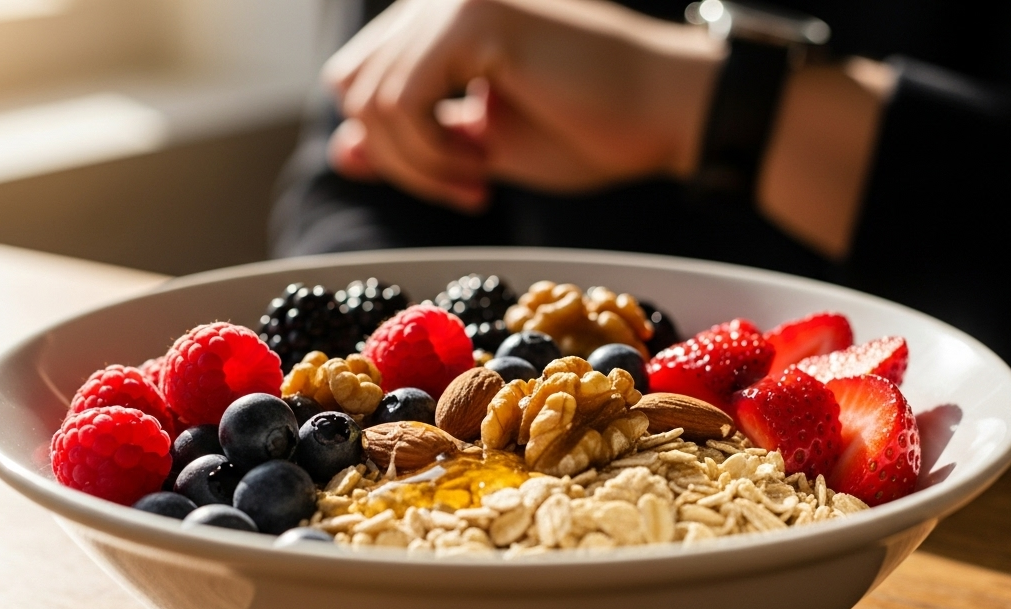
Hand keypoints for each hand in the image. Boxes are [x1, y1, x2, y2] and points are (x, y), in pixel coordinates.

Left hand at [323, 0, 724, 210]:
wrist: (668, 113)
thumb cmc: (591, 126)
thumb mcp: (480, 141)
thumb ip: (412, 139)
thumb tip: (342, 150)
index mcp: (440, 18)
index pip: (361, 80)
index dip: (391, 146)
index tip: (455, 181)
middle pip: (353, 89)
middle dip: (398, 159)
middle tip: (465, 188)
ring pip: (371, 101)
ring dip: (417, 165)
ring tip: (478, 182)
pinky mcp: (475, 18)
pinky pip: (402, 104)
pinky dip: (430, 156)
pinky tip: (481, 173)